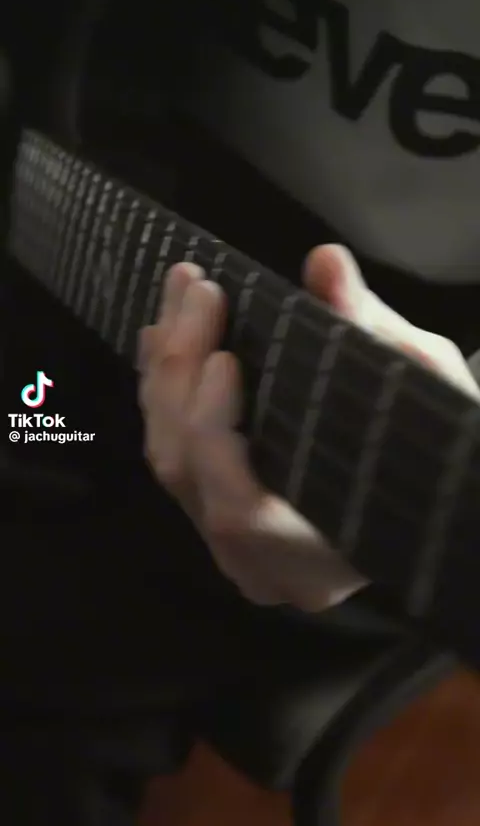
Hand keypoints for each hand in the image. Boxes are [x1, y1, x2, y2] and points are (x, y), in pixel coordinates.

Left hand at [138, 245, 479, 611]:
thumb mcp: (426, 388)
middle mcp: (259, 565)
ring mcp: (230, 546)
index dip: (215, 433)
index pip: (237, 510)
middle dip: (181, 373)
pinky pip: (172, 454)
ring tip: (183, 293)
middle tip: (200, 287)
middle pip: (186, 472)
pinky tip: (165, 335)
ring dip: (165, 370)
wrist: (446, 507)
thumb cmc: (448, 454)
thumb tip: (324, 260)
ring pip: (167, 460)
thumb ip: (369, 332)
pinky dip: (163, 391)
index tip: (225, 356)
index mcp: (317, 561)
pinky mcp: (217, 515)